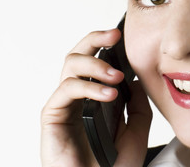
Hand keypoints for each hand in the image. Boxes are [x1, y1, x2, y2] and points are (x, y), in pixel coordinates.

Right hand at [41, 29, 151, 166]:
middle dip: (94, 40)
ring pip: (70, 66)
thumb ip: (137, 106)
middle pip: (78, 55)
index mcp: (93, 97)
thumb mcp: (136, 132)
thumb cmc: (113, 165)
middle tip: (113, 35)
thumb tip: (136, 82)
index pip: (94, 62)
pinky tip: (108, 94)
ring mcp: (64, 104)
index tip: (121, 36)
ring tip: (116, 76)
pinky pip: (66, 89)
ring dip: (95, 65)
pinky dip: (88, 87)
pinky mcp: (52, 115)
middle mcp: (76, 97)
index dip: (104, 45)